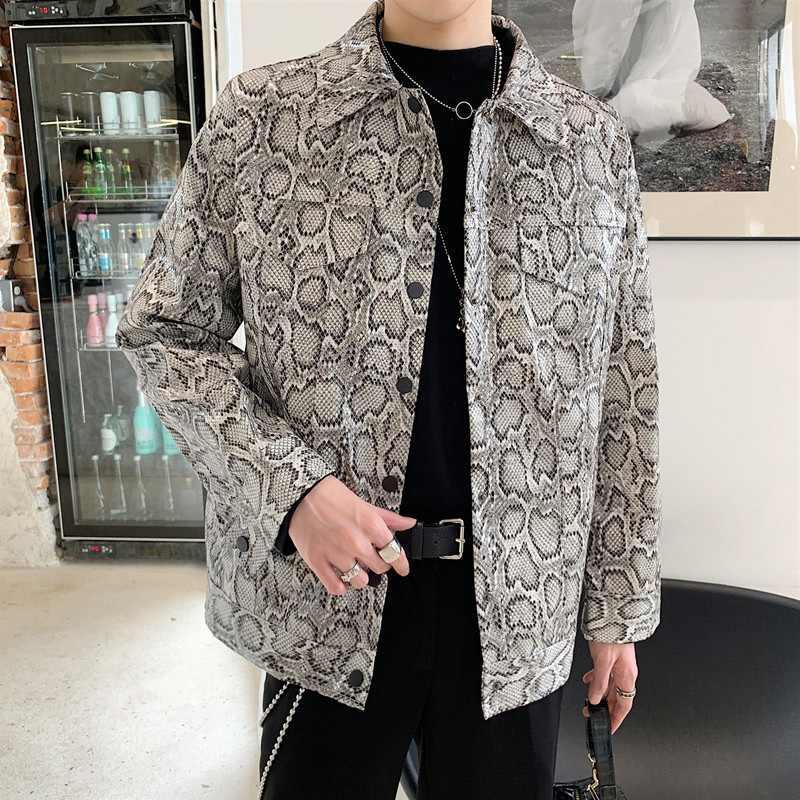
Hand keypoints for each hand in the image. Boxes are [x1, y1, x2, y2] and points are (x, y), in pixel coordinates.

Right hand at [288, 475, 415, 594]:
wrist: (301, 495)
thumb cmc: (330, 496)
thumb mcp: (365, 504)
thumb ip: (388, 518)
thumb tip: (408, 523)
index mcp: (370, 525)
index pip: (394, 553)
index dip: (401, 563)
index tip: (403, 568)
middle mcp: (355, 541)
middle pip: (380, 568)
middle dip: (378, 564)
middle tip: (372, 558)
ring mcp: (336, 554)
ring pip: (360, 581)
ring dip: (361, 576)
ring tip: (356, 566)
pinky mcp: (318, 562)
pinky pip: (336, 587)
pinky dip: (342, 586)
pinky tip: (343, 579)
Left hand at [581, 640, 637, 733]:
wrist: (614, 613)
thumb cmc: (612, 634)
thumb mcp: (603, 661)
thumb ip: (599, 681)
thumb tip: (594, 699)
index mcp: (627, 676)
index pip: (624, 705)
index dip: (616, 719)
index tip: (608, 728)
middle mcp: (625, 672)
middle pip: (617, 697)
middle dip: (605, 709)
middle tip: (593, 717)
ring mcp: (619, 664)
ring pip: (610, 686)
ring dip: (599, 695)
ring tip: (587, 702)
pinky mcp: (612, 656)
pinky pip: (605, 673)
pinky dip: (597, 679)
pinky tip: (588, 680)